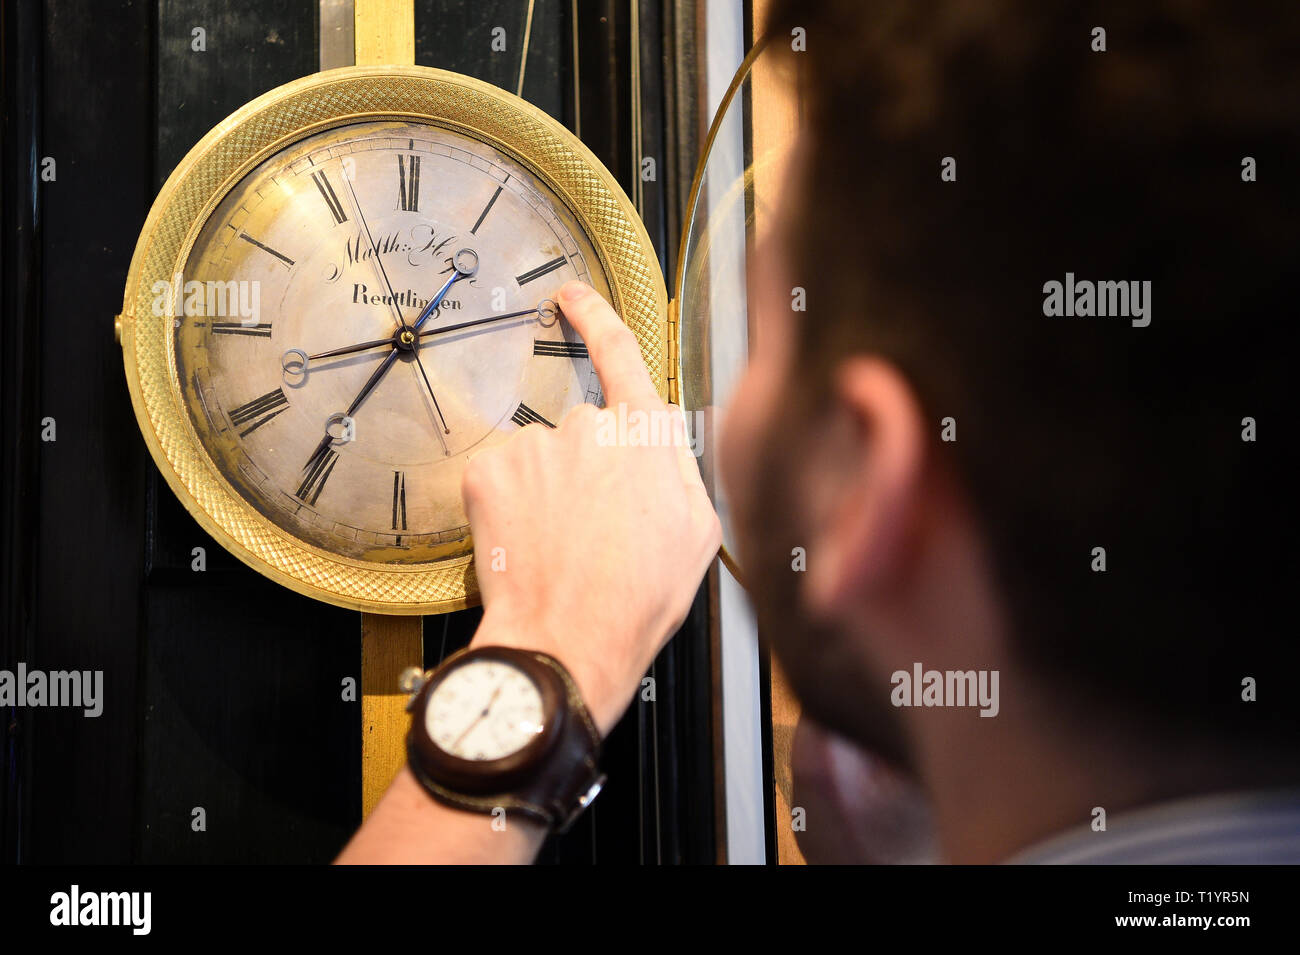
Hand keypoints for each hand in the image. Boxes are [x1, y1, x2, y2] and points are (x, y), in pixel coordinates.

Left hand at [462, 281, 720, 736]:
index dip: (596, 318)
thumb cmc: (636, 598)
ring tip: (566, 551)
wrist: (567, 641)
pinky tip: (530, 546)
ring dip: (550, 495)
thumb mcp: (698, 531)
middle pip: (585, 433)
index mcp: (644, 437)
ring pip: (542, 461)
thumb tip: (661, 444)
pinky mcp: (489, 473)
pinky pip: (504, 480)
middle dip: (588, 474)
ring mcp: (535, 447)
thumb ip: (679, 468)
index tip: (573, 297)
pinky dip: (512, 508)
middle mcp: (588, 428)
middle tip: (597, 533)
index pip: (620, 353)